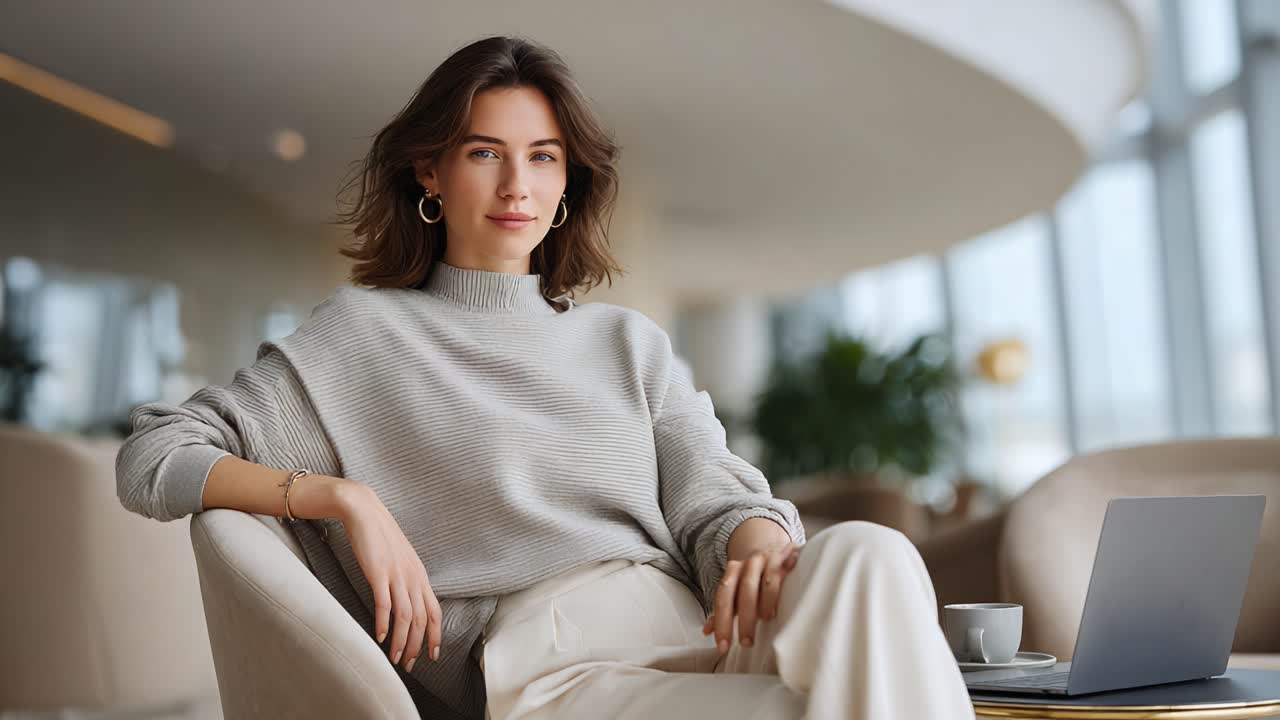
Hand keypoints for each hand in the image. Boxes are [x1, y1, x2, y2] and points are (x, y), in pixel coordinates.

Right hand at [338, 483, 442, 671]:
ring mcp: (397, 575)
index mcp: (420, 575)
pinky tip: (379, 637)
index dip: (436, 635)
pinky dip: (383, 623)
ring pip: (405, 616)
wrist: (364, 511)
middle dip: (417, 646)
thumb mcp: (400, 560)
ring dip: (401, 642)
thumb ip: (405, 579)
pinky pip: (384, 604)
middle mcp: (413, 577)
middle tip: (409, 666)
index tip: (433, 655)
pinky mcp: (378, 572)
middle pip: (421, 619)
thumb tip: (406, 602)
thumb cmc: (380, 537)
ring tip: (394, 659)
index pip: (435, 611)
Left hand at [701, 543, 801, 653]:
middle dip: (743, 619)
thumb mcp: (739, 590)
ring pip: (760, 584)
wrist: (776, 546)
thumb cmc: (757, 575)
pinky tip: (778, 608)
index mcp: (732, 573)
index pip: (722, 598)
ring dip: (762, 606)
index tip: (723, 646)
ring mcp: (766, 560)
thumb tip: (707, 630)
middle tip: (746, 642)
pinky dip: (776, 593)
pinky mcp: (784, 557)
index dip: (721, 623)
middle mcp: (747, 565)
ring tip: (764, 623)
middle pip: (740, 592)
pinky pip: (778, 575)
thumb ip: (726, 608)